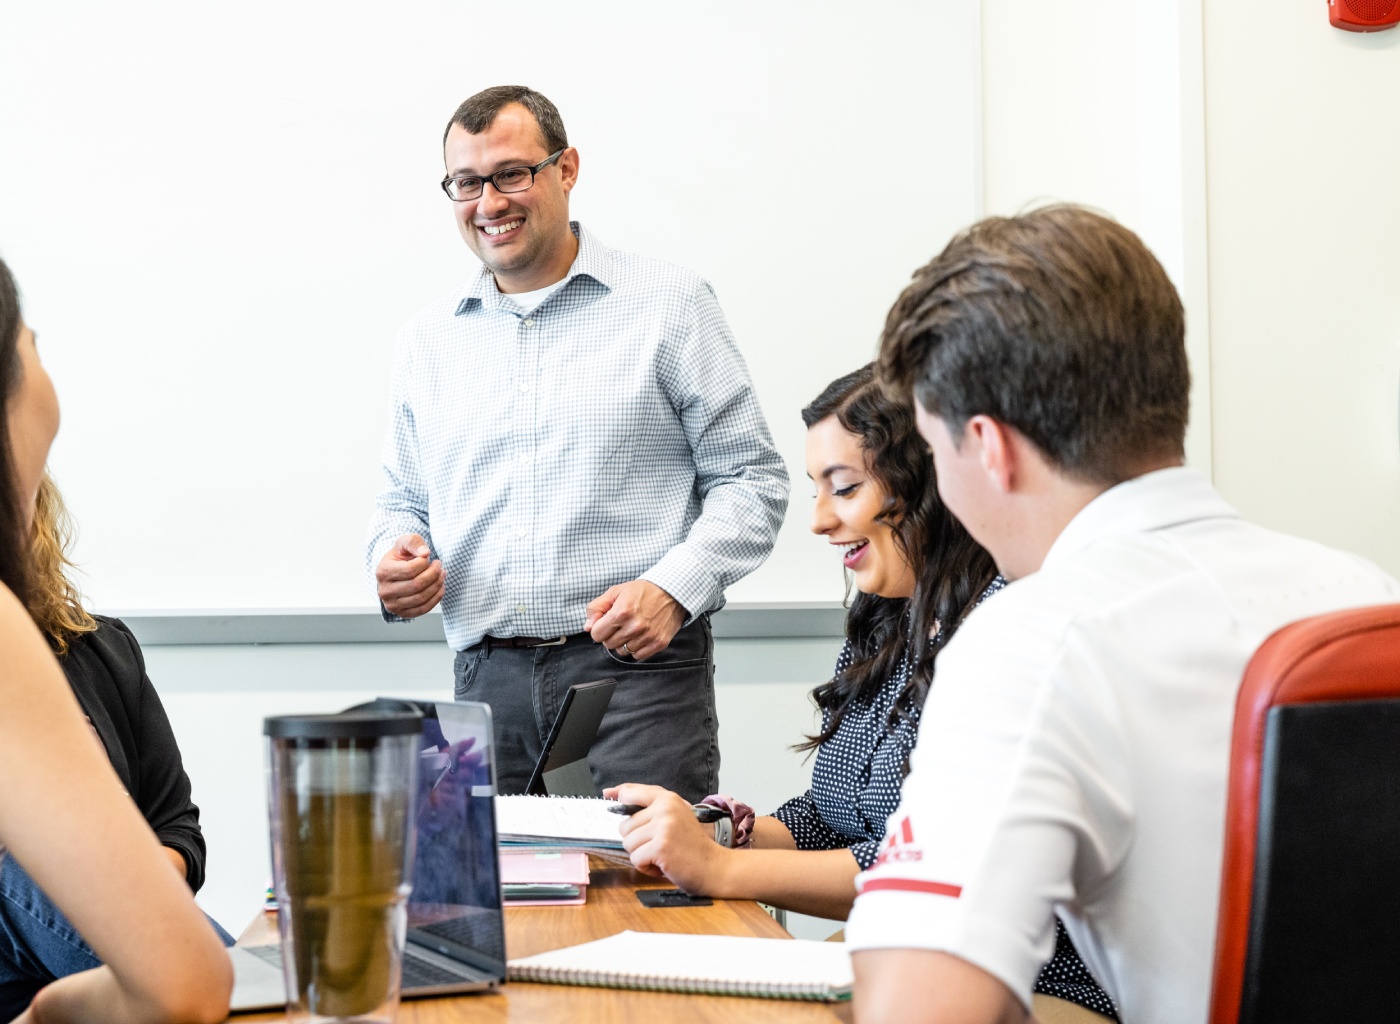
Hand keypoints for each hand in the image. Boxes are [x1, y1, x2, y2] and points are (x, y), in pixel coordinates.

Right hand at [375, 534, 444, 618]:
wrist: (395, 572)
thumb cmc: (401, 556)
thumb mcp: (405, 543)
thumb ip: (414, 542)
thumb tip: (425, 553)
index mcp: (382, 572)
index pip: (410, 570)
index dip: (425, 563)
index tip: (430, 558)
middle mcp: (384, 591)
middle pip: (417, 585)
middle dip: (433, 574)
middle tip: (439, 566)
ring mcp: (392, 605)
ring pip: (421, 598)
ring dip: (437, 585)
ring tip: (442, 575)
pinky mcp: (402, 614)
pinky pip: (423, 609)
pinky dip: (436, 598)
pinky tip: (440, 587)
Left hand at [584, 580, 684, 659]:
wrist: (672, 592)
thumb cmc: (642, 591)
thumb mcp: (615, 592)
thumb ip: (596, 608)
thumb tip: (588, 628)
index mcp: (621, 612)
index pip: (596, 634)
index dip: (599, 628)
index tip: (607, 622)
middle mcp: (635, 626)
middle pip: (608, 645)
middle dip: (611, 635)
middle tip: (621, 623)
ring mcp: (648, 636)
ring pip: (623, 652)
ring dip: (624, 642)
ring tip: (632, 628)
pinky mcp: (659, 643)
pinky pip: (638, 656)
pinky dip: (637, 648)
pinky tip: (641, 635)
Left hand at [605, 783, 726, 894]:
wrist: (714, 867)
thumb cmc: (692, 845)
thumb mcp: (675, 817)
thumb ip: (650, 807)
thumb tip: (614, 796)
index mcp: (668, 798)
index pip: (632, 791)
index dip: (618, 795)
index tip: (608, 795)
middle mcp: (665, 808)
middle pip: (625, 826)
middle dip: (637, 842)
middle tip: (659, 846)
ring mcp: (663, 827)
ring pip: (628, 843)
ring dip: (641, 855)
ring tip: (662, 856)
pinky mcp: (660, 847)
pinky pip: (636, 859)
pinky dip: (646, 867)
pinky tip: (663, 865)